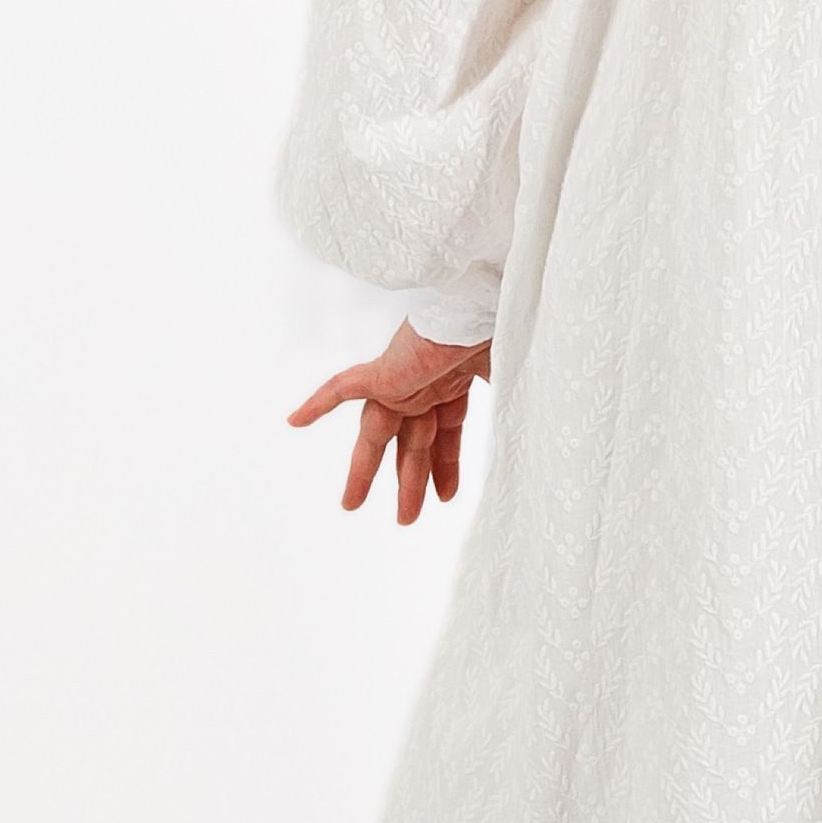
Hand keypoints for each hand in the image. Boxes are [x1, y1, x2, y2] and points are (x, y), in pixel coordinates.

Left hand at [287, 320, 491, 525]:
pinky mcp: (383, 372)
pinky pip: (342, 388)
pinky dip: (319, 403)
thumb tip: (527, 434)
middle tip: (405, 519)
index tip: (447, 497)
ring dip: (364, 470)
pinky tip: (294, 421)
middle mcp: (425, 384)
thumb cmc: (498, 330)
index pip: (445, 435)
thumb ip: (510, 407)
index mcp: (453, 384)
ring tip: (351, 505)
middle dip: (410, 482)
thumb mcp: (510, 378)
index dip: (446, 468)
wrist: (480, 303)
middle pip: (413, 444)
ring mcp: (402, 379)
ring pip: (377, 434)